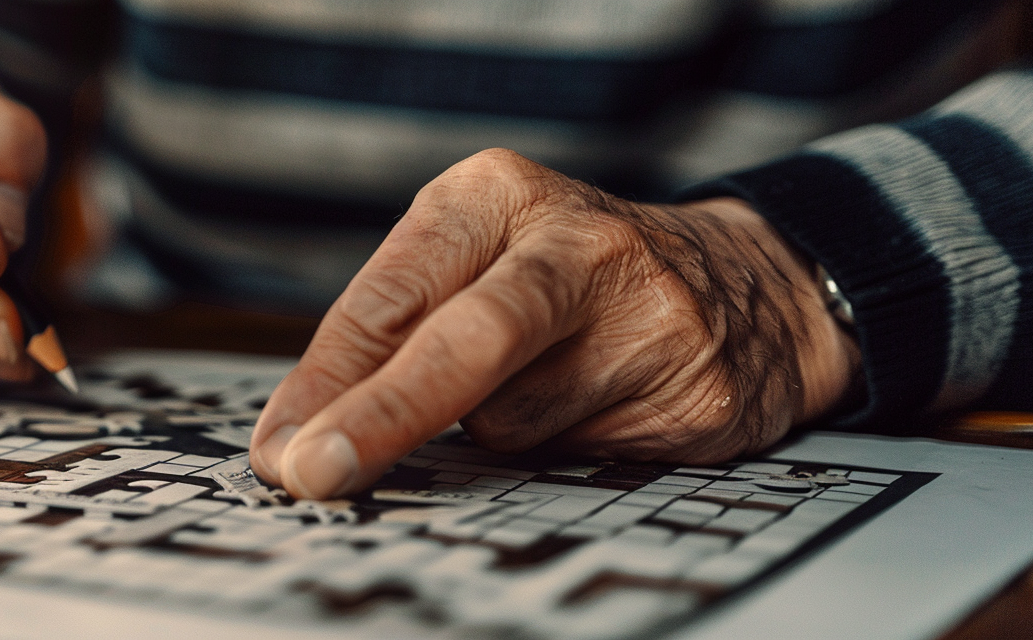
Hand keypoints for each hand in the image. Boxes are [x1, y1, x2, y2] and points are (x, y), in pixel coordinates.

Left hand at [249, 149, 859, 498]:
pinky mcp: (696, 387)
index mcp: (495, 195)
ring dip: (499, 431)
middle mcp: (575, 242)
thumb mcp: (473, 264)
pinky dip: (565, 449)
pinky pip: (581, 454)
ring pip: (513, 420)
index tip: (280, 447)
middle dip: (381, 416)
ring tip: (549, 382)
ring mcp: (650, 313)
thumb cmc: (567, 281)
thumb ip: (390, 336)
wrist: (751, 284)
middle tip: (314, 471)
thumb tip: (298, 441)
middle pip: (464, 342)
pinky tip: (601, 404)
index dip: (324, 384)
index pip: (387, 298)